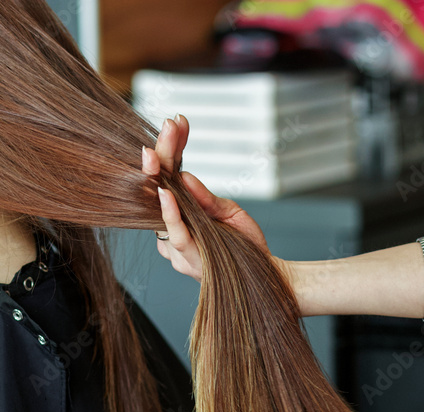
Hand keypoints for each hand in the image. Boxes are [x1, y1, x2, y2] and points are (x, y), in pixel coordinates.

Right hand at [141, 116, 277, 282]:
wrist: (266, 276)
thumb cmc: (246, 247)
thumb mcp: (228, 212)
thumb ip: (206, 197)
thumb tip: (185, 176)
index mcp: (182, 217)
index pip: (170, 178)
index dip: (171, 150)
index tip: (177, 122)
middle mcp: (173, 231)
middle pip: (159, 187)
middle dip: (161, 155)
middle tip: (167, 127)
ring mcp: (178, 247)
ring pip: (160, 209)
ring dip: (159, 177)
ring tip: (157, 153)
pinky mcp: (188, 259)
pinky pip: (176, 234)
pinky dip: (170, 213)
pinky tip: (166, 192)